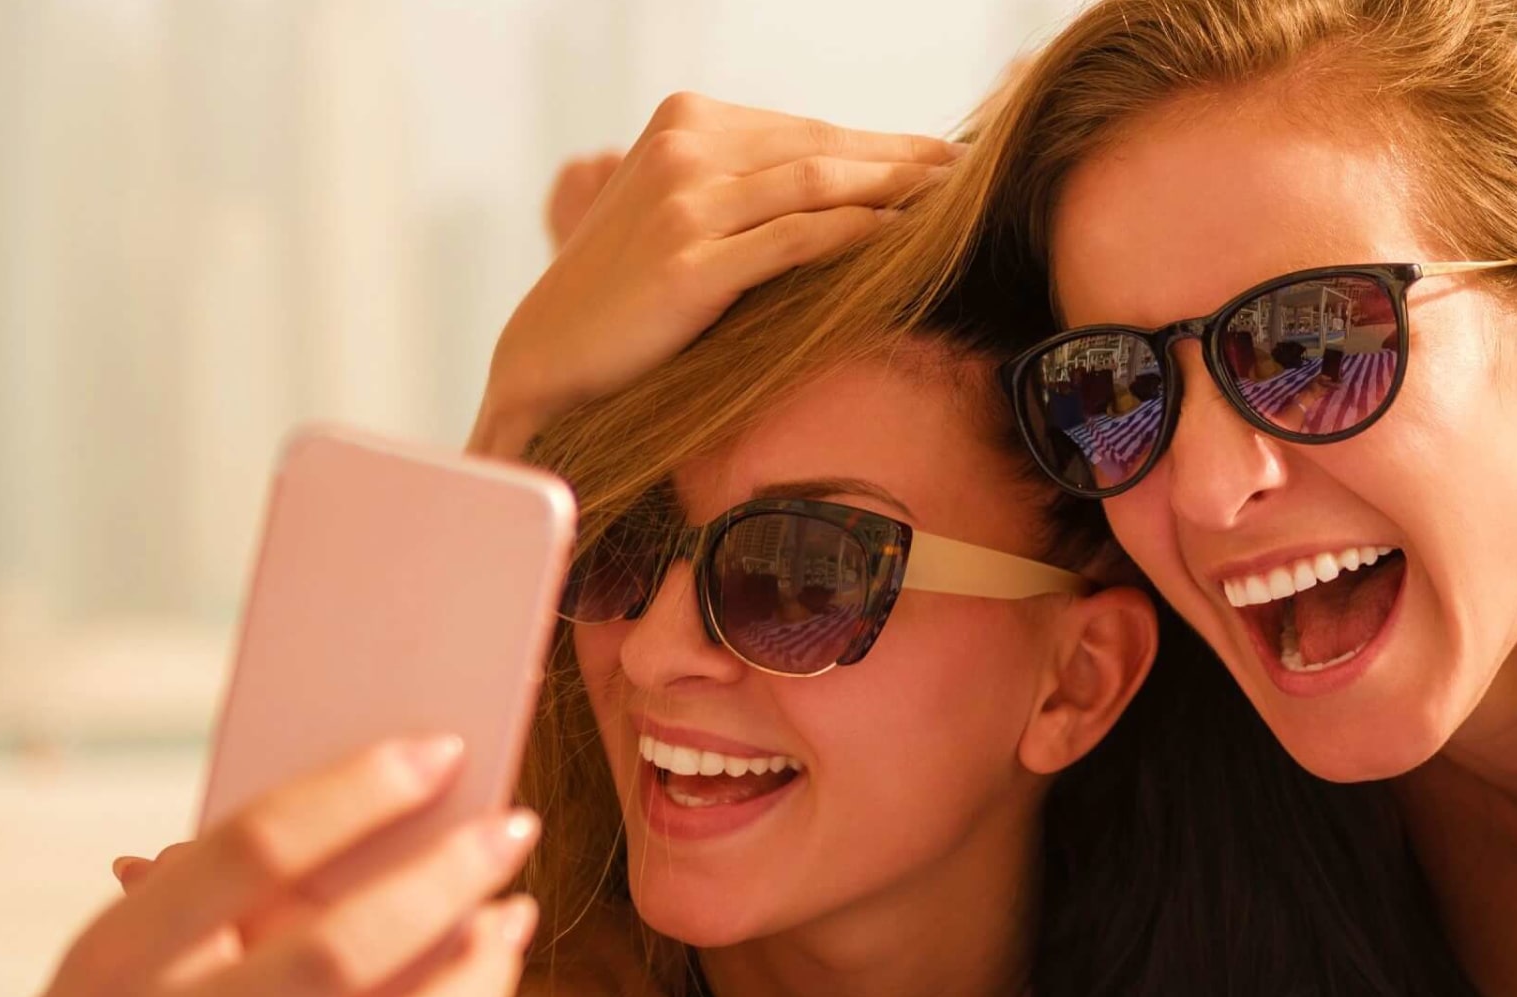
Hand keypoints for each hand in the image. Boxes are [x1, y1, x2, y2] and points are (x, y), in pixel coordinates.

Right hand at [25, 736, 540, 996]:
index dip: (355, 794)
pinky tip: (486, 971)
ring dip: (473, 969)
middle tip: (515, 824)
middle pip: (336, 950)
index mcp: (115, 960)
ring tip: (511, 912)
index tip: (440, 750)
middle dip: (441, 883)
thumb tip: (324, 802)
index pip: (250, 851)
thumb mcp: (118, 961)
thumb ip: (193, 894)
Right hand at [470, 93, 961, 456]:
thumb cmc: (626, 288)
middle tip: (969, 175)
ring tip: (952, 204)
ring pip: (818, 183)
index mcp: (684, 120)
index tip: (943, 157)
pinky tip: (900, 239)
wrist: (547, 355)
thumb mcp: (682, 208)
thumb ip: (747, 183)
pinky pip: (795, 239)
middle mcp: (683, 147)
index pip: (806, 127)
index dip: (882, 142)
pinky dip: (856, 233)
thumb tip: (850, 178)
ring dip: (896, 188)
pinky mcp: (689, 265)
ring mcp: (685, 204)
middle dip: (904, 160)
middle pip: (822, 147)